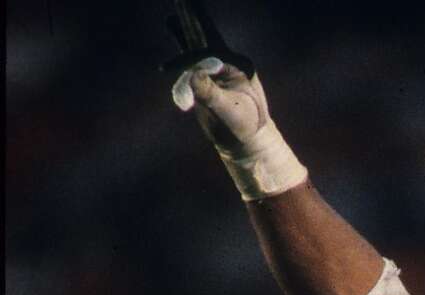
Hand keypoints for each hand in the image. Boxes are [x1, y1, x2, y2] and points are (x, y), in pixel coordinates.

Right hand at [163, 3, 304, 198]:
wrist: (246, 142)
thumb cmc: (244, 129)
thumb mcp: (230, 114)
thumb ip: (212, 95)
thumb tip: (194, 76)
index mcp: (238, 64)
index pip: (208, 52)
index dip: (188, 59)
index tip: (170, 70)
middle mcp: (226, 60)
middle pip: (205, 32)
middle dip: (193, 13)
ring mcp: (215, 67)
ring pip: (197, 40)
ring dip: (185, 23)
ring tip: (177, 3)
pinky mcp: (206, 76)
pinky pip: (190, 54)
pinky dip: (181, 40)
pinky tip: (172, 24)